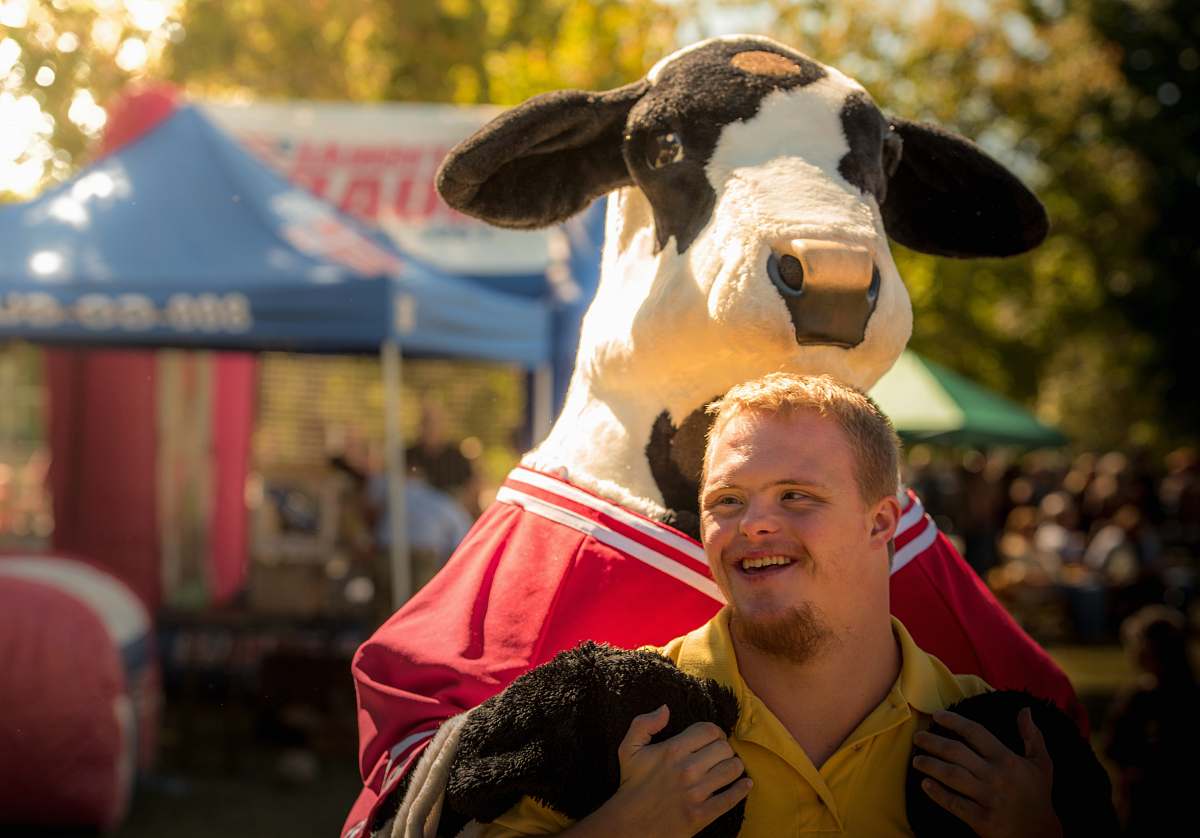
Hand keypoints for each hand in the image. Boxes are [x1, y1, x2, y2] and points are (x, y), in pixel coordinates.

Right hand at [592, 704, 751, 837]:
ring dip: (735, 766)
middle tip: (720, 753)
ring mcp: (696, 794)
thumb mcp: (629, 749)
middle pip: (724, 748)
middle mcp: (687, 770)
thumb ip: (643, 723)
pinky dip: (742, 789)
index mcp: (672, 750)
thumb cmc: (632, 785)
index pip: (709, 730)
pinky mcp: (702, 814)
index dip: (715, 731)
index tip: (713, 738)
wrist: (629, 825)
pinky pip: (731, 798)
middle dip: (725, 748)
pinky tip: (745, 784)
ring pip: (732, 770)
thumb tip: (665, 708)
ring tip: (729, 767)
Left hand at [912, 707, 1061, 837]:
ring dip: (930, 765)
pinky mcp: (981, 819)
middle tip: (918, 737)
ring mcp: (987, 798)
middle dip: (933, 742)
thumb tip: (1024, 710)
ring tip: (916, 759)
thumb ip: (1032, 736)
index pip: (975, 733)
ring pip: (952, 776)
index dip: (954, 721)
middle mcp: (995, 776)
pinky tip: (925, 784)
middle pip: (956, 752)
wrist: (1041, 834)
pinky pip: (954, 803)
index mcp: (1007, 760)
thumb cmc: (1038, 795)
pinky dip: (938, 793)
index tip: (937, 715)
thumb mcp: (1042, 764)